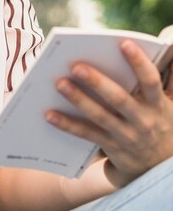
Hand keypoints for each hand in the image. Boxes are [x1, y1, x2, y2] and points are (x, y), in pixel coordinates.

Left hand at [46, 40, 172, 187]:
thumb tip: (157, 46)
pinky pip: (86, 134)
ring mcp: (126, 135)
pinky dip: (67, 125)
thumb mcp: (167, 104)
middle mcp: (143, 120)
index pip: (150, 81)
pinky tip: (49, 114)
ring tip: (59, 83)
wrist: (162, 167)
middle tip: (76, 66)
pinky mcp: (111, 147)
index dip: (139, 62)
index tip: (124, 43)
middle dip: (97, 82)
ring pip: (99, 116)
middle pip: (118, 99)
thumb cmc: (158, 122)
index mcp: (157, 104)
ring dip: (78, 99)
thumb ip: (158, 80)